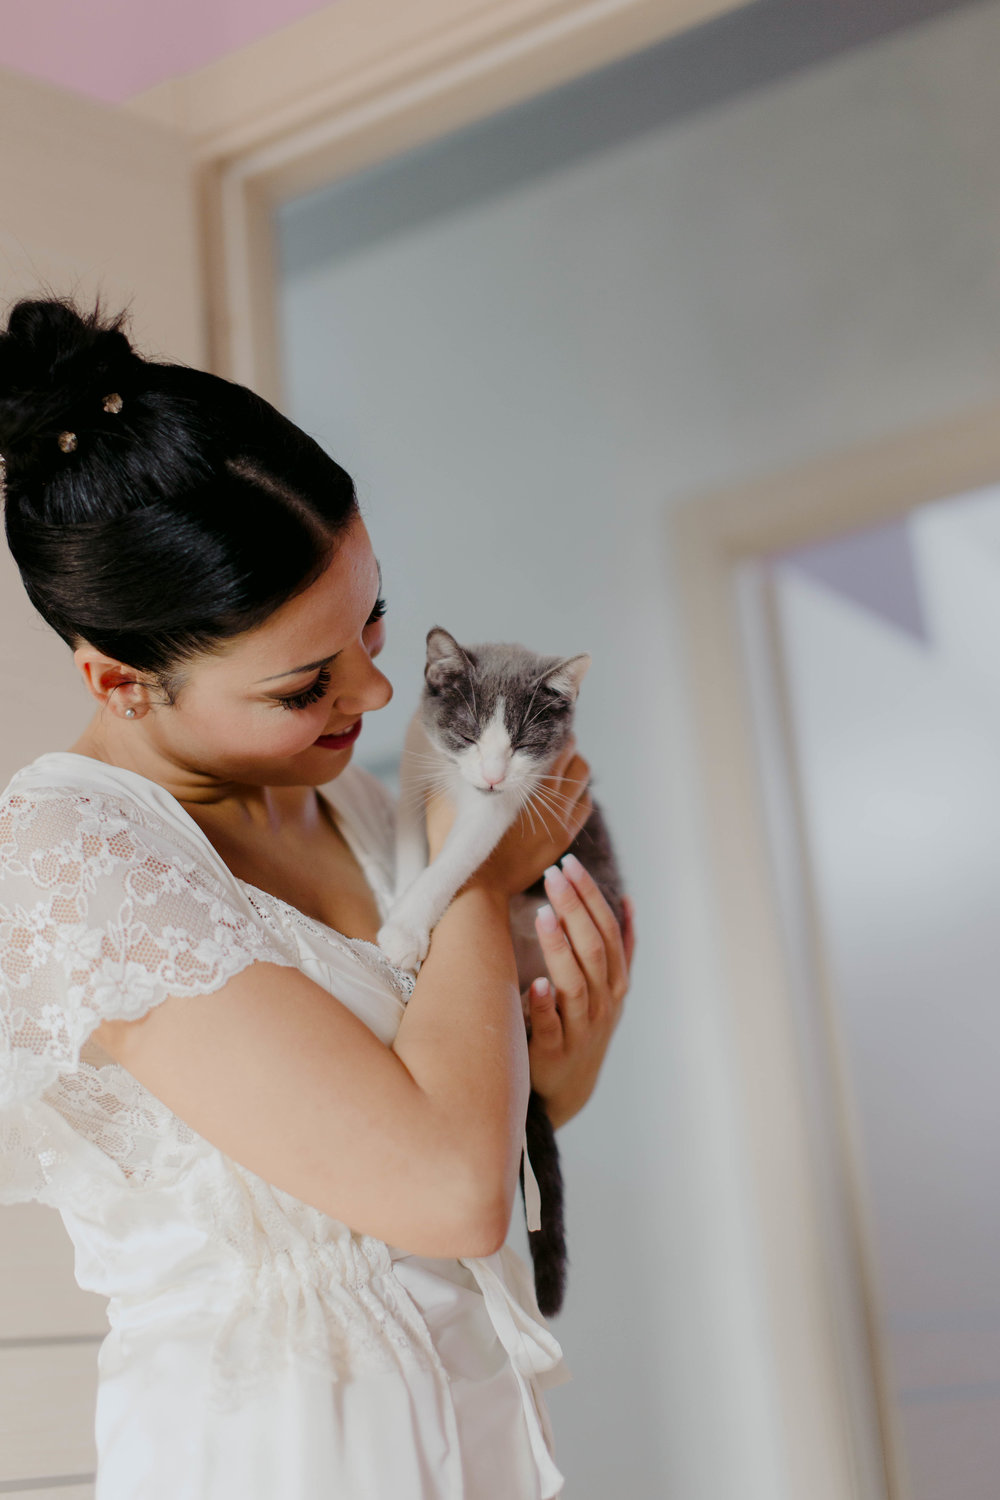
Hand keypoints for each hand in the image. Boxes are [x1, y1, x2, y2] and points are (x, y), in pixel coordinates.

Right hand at [424, 737, 591, 892]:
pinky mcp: (564, 836)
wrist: (476, 886)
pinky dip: (579, 792)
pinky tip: (565, 792)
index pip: (550, 743)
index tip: (538, 729)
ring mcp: (560, 817)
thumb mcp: (443, 800)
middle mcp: (546, 796)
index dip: (546, 732)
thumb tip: (452, 750)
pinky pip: (586, 804)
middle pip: (572, 754)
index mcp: (519, 782)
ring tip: (559, 765)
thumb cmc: (455, 843)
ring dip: (574, 767)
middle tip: (549, 743)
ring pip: (583, 777)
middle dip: (563, 745)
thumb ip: (452, 773)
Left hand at [524, 858, 634, 1128]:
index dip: (590, 896)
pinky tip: (534, 983)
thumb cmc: (583, 1025)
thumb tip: (627, 900)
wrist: (567, 1087)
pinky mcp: (554, 1051)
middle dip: (574, 909)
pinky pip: (551, 1026)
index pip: (607, 930)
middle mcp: (604, 1001)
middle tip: (553, 874)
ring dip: (559, 948)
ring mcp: (581, 1027)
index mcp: (615, 981)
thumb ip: (620, 947)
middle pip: (593, 949)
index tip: (569, 863)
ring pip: (574, 983)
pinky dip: (544, 1004)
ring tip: (541, 914)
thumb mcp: (608, 987)